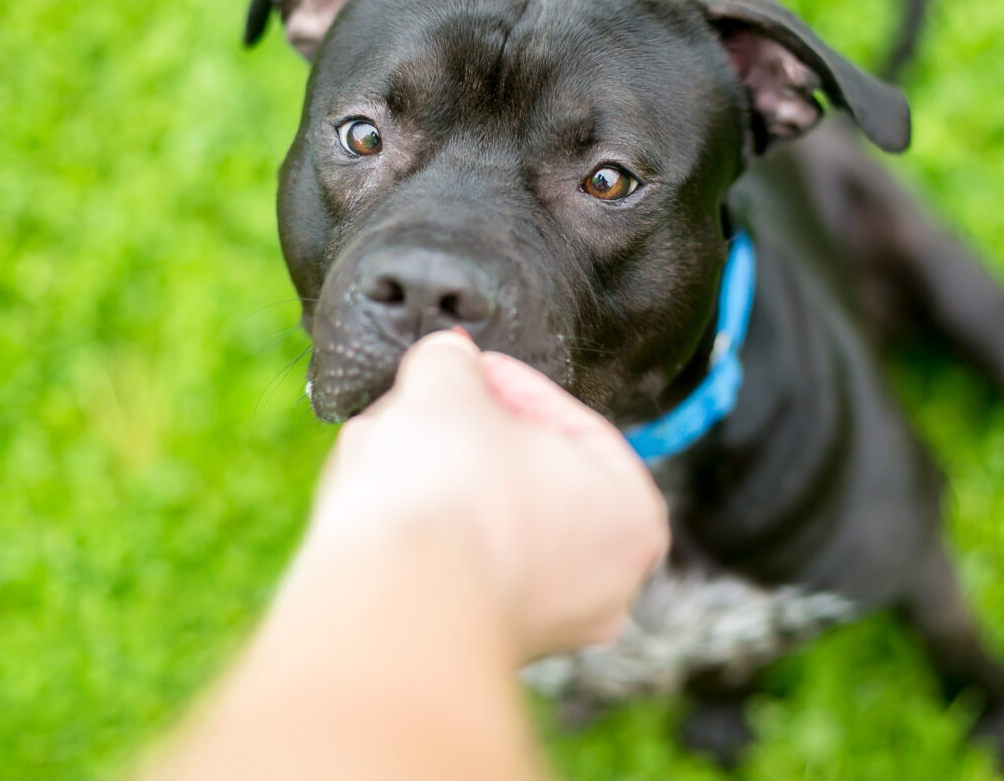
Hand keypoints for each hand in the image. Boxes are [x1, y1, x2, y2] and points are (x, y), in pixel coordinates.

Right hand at [306, 330, 669, 661]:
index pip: (573, 426)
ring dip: (430, 475)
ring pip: (483, 522)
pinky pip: (452, 568)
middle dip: (464, 433)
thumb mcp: (448, 387)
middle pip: (525, 477)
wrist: (387, 605)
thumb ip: (454, 362)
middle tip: (427, 402)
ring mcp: (542, 625)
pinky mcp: (474, 645)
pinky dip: (418, 530)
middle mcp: (602, 585)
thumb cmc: (446, 498)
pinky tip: (372, 496)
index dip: (509, 384)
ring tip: (384, 439)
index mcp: (631, 519)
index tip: (467, 367)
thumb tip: (447, 358)